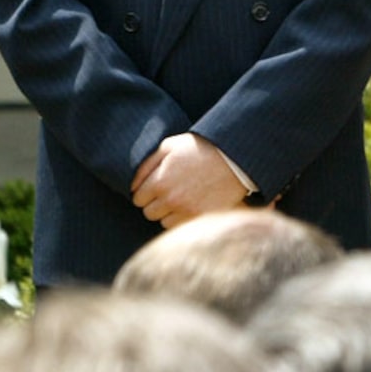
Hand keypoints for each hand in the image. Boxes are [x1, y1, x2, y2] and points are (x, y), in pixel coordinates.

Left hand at [130, 134, 250, 227]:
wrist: (237, 157)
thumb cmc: (202, 148)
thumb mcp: (171, 145)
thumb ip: (147, 165)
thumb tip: (133, 186)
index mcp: (159, 182)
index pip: (138, 199)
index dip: (146, 191)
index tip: (157, 185)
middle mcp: (171, 200)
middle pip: (149, 213)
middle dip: (156, 203)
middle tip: (170, 191)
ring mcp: (187, 211)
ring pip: (164, 222)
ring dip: (170, 212)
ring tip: (183, 197)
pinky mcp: (202, 217)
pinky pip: (182, 226)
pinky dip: (184, 218)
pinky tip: (193, 204)